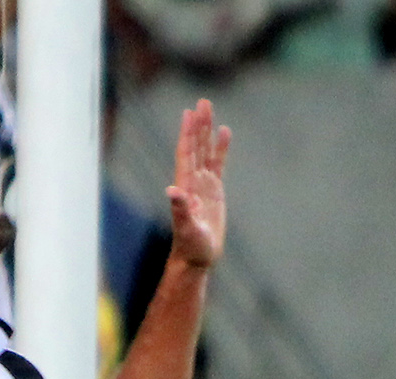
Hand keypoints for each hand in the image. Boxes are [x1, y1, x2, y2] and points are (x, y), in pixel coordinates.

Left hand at [166, 99, 230, 270]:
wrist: (197, 258)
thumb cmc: (190, 247)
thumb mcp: (186, 228)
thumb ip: (179, 209)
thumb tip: (171, 191)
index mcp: (185, 186)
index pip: (186, 154)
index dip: (187, 134)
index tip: (189, 113)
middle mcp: (192, 182)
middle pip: (196, 147)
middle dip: (198, 125)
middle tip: (203, 102)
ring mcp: (203, 185)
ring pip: (205, 151)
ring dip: (207, 131)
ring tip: (209, 109)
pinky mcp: (214, 191)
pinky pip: (218, 164)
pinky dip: (220, 148)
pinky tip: (224, 133)